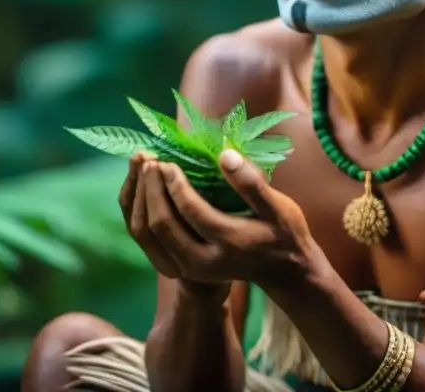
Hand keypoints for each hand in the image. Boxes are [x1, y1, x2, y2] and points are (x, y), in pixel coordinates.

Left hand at [118, 150, 318, 288]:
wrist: (283, 271)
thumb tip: (224, 155)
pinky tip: (144, 192)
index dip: (174, 183)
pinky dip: (141, 215)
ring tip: (142, 170)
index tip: (168, 160)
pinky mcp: (182, 270)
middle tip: (150, 161)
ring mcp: (190, 269)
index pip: (190, 210)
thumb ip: (251, 182)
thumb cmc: (283, 233)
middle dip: (151, 190)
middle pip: (162, 225)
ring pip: (150, 236)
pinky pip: (150, 243)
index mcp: (229, 241)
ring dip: (141, 201)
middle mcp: (204, 261)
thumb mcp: (279, 206)